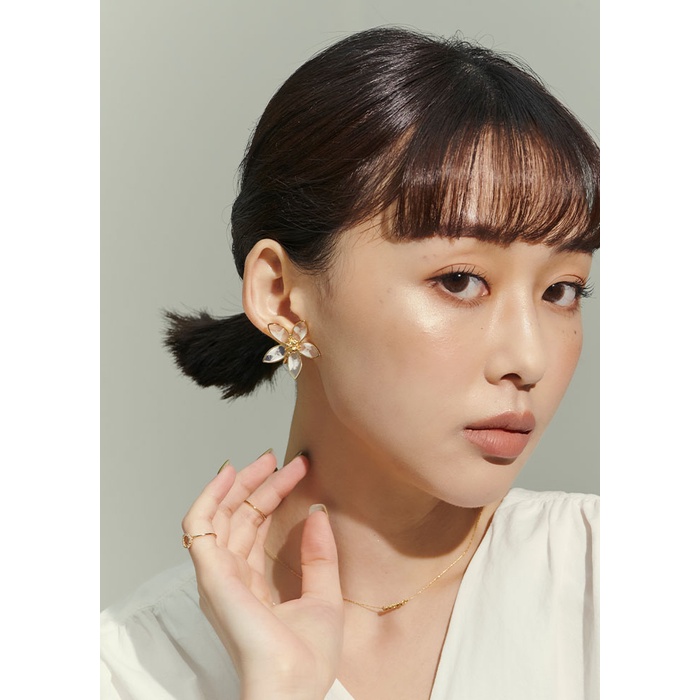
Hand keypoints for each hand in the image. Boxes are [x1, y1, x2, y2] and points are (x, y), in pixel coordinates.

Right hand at [181, 452, 343, 699]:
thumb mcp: (323, 596)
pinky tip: (229, 474)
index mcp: (251, 584)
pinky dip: (210, 496)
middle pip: (238, 517)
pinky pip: (199, 526)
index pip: (256, 527)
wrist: (294, 687)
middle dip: (258, 484)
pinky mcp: (212, 574)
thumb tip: (318, 512)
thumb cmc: (306, 658)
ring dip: (239, 483)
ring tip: (264, 460)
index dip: (274, 495)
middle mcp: (231, 577)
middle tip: (280, 458)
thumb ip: (319, 556)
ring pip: (219, 515)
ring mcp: (218, 575)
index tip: (300, 471)